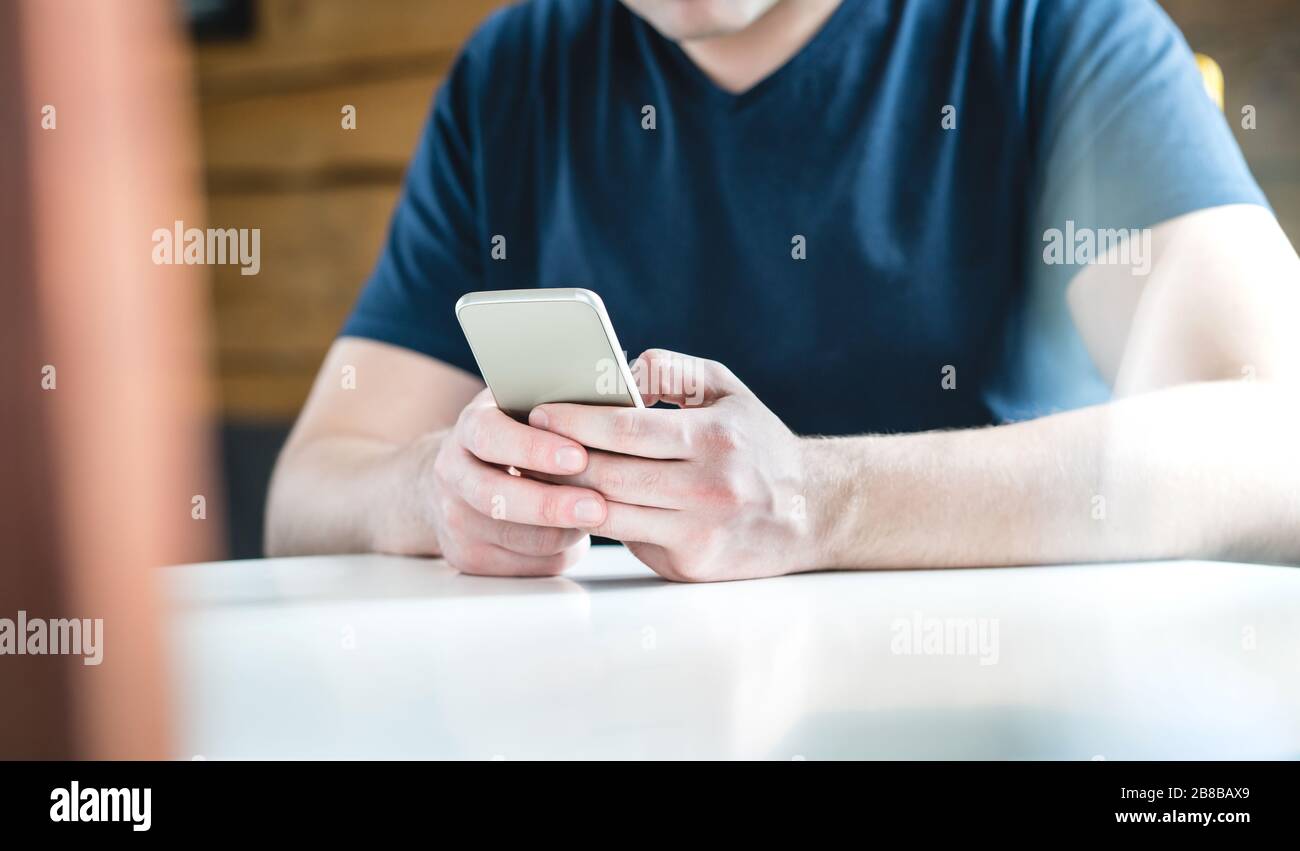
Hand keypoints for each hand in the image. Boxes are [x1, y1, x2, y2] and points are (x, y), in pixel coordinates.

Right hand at [423, 389, 610, 575]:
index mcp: (471, 426)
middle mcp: (453, 473)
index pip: (492, 436)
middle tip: (597, 506)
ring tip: (598, 516)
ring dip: (563, 531)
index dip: (534, 448)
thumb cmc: (520, 436)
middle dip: (550, 504)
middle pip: (495, 497)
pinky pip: (525, 565)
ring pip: (516, 537)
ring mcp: (455, 519)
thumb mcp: (532, 407)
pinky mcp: (468, 557)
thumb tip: (639, 379)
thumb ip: (572, 398)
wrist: (465, 478)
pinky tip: (576, 534)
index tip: (580, 456)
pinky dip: (559, 553)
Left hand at [529, 350, 817, 581]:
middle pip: (609, 476)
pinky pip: (629, 540)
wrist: (811, 513)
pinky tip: (576, 503)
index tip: (540, 411)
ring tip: (538, 473)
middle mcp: (709, 489)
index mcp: (715, 439)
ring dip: (568, 495)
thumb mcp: (727, 390)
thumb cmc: (757, 443)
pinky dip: (599, 521)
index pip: (627, 429)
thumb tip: (618, 369)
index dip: (576, 420)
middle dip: (560, 460)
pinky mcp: (690, 566)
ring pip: (610, 514)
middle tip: (525, 444)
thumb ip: (672, 371)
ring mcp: (699, 533)